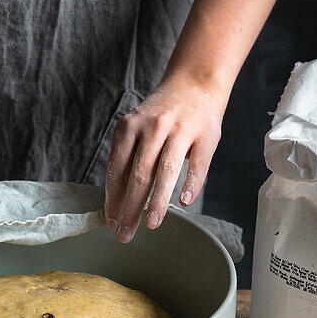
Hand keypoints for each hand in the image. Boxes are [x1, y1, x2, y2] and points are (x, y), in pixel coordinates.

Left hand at [103, 76, 223, 242]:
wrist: (194, 82)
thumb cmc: (162, 115)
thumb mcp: (138, 130)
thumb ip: (129, 159)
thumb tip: (117, 202)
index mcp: (129, 128)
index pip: (117, 171)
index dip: (113, 200)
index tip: (112, 222)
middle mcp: (152, 127)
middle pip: (138, 175)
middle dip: (130, 209)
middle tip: (125, 234)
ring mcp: (180, 130)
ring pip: (165, 171)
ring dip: (156, 201)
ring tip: (150, 224)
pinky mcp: (205, 136)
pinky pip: (197, 165)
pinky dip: (190, 184)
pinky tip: (184, 203)